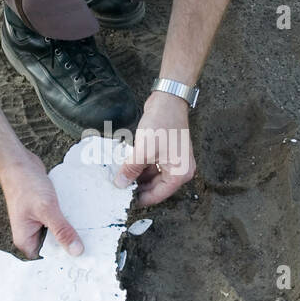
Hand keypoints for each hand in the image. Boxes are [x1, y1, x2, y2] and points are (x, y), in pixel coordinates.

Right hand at [0, 149, 83, 258]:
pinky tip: (82, 218)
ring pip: (58, 233)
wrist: (19, 162)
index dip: (64, 260)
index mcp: (25, 240)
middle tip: (93, 247)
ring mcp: (37, 223)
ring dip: (71, 230)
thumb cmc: (25, 185)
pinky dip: (69, 219)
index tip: (84, 261)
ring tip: (91, 233)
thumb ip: (61, 230)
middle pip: (55, 247)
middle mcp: (30, 234)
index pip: (48, 258)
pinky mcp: (44, 212)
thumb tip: (76, 250)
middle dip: (70, 245)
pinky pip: (59, 221)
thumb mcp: (47, 209)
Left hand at [113, 91, 195, 206]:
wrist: (168, 99)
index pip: (158, 195)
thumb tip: (120, 184)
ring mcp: (175, 161)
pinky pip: (153, 166)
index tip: (123, 200)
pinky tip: (127, 166)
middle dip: (137, 187)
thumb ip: (131, 169)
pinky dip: (141, 167)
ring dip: (138, 177)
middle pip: (156, 187)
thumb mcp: (144, 150)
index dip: (140, 199)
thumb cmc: (162, 124)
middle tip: (118, 188)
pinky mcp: (168, 153)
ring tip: (120, 177)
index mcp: (180, 174)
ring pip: (153, 177)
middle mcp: (180, 171)